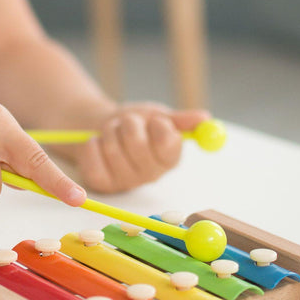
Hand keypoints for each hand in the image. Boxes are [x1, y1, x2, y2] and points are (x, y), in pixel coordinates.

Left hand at [73, 103, 210, 192]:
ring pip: (113, 147)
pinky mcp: (102, 183)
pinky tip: (98, 143)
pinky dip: (93, 143)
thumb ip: (180, 120)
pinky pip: (94, 156)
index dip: (158, 125)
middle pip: (137, 144)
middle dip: (129, 124)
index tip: (153, 119)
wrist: (100, 128)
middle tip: (127, 122)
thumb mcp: (157, 116)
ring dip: (110, 130)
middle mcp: (150, 175)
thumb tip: (206, 118)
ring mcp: (126, 181)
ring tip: (113, 131)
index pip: (168, 142)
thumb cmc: (133, 124)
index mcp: (169, 158)